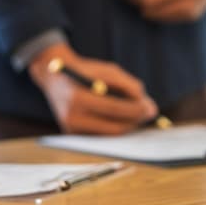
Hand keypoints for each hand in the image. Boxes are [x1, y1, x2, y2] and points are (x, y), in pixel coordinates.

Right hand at [28, 43, 156, 134]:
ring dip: (128, 125)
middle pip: (114, 127)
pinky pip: (101, 134)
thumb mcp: (106, 70)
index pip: (114, 109)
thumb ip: (128, 85)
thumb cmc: (85, 71)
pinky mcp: (72, 134)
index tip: (151, 107)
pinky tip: (124, 118)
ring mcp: (71, 128)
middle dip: (135, 120)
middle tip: (149, 112)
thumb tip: (147, 106)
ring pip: (110, 134)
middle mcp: (72, 116)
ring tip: (139, 114)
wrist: (54, 77)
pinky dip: (115, 127)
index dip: (136, 109)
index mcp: (78, 96)